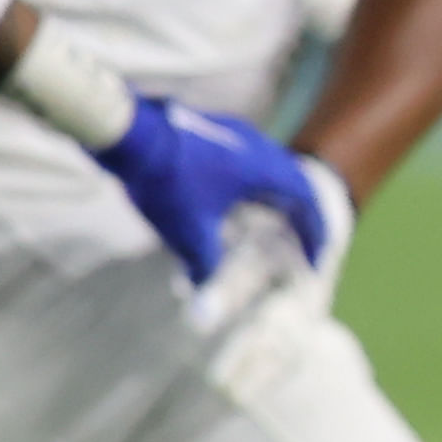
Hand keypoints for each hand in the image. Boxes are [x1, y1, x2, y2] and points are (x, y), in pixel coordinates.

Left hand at [93, 94, 348, 292]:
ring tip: (276, 221)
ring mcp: (234, 133)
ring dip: (279, 197)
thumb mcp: (189, 235)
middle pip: (294, 182)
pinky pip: (249, 158)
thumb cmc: (165, 183)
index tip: (314, 262)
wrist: (126, 133)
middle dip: (301, 216)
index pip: (306, 201)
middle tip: (303, 242)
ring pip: (271, 167)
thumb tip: (204, 312)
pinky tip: (236, 198)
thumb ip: (205, 270)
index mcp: (265, 169)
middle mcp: (258, 146)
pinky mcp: (213, 129)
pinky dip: (256, 183)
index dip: (314, 234)